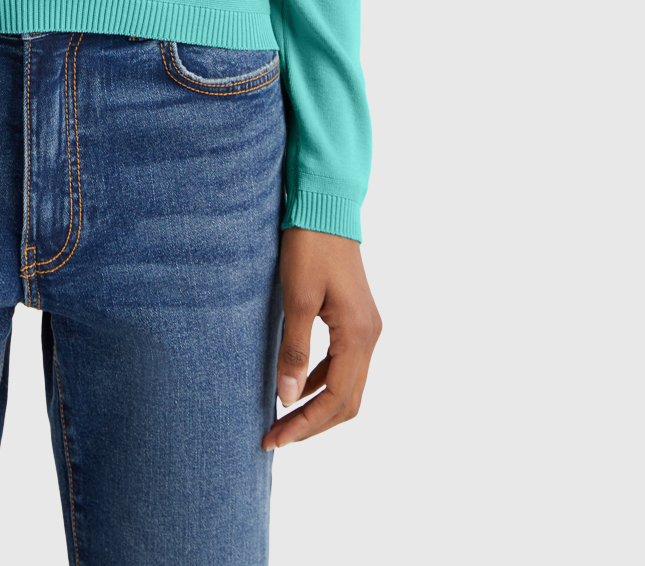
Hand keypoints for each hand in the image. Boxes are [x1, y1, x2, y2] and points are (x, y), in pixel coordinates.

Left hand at [263, 227, 380, 448]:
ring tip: (284, 420)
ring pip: (349, 386)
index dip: (305, 424)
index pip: (336, 398)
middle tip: (276, 437)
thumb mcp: (297, 298)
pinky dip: (322, 384)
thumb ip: (294, 349)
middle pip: (348, 401)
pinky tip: (297, 386)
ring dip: (318, 408)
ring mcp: (367, 329)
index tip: (274, 438)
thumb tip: (287, 398)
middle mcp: (370, 336)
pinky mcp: (357, 320)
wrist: (326, 207)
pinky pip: (344, 366)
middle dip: (313, 424)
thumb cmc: (309, 247)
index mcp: (358, 335)